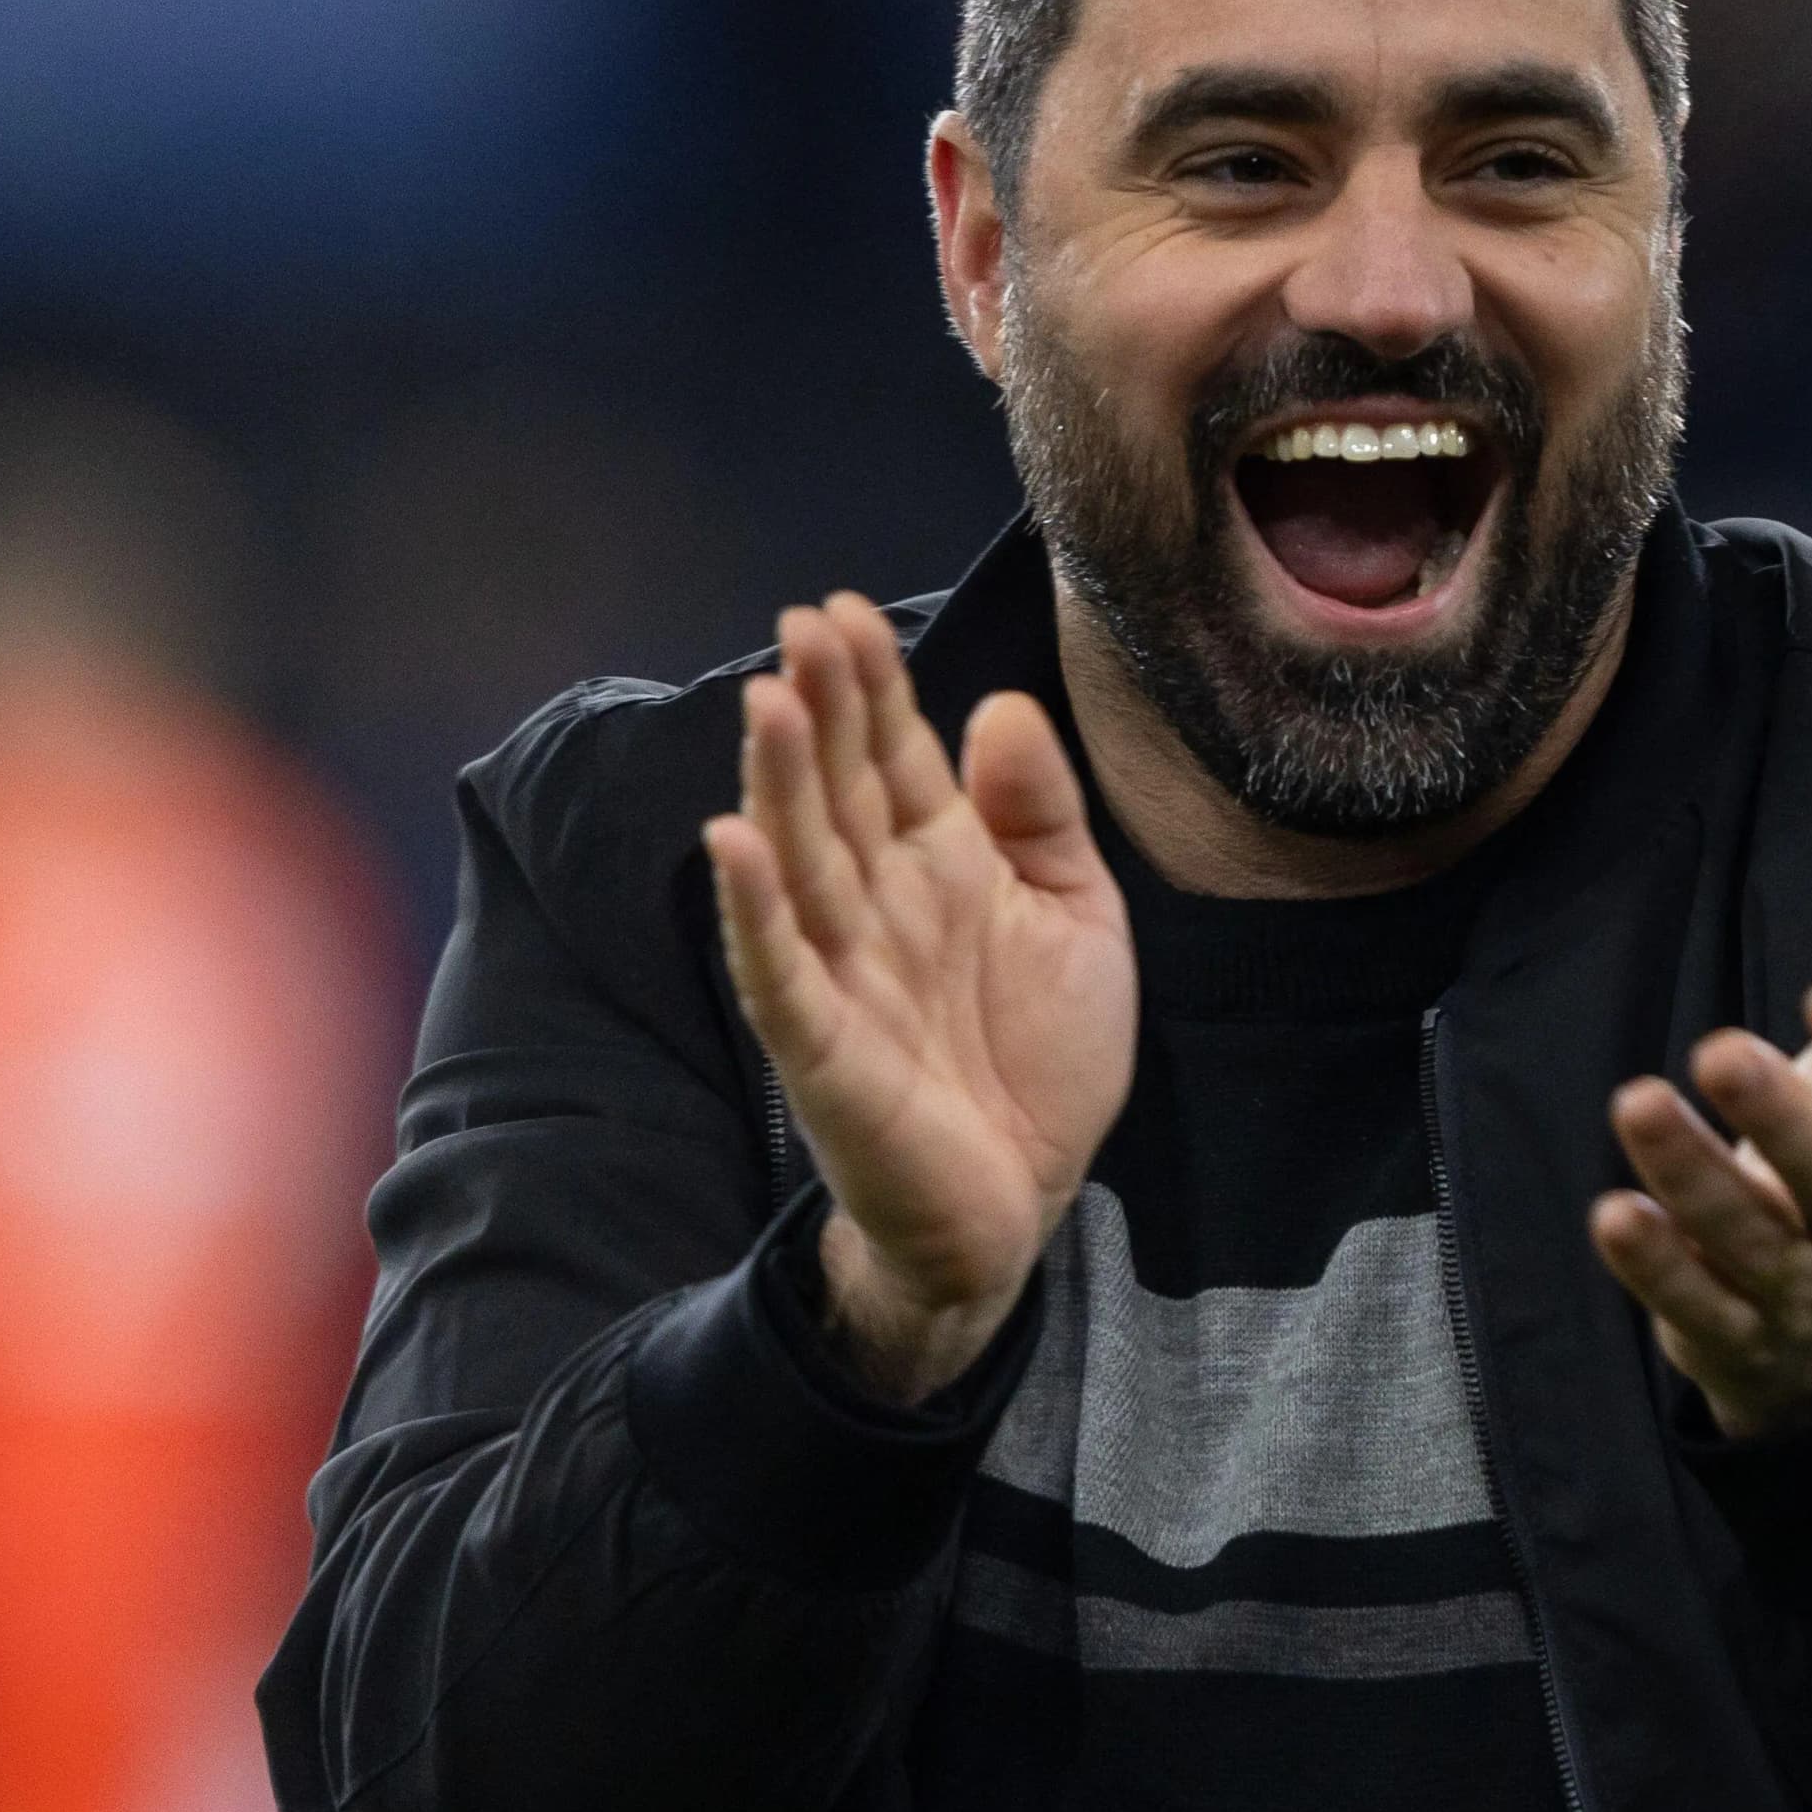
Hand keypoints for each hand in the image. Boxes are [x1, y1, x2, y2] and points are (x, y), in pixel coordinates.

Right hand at [703, 595, 1135, 1405]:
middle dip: (821, 710)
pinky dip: (754, 911)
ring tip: (766, 701)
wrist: (1023, 1202)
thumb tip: (1001, 704)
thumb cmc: (1042, 1060)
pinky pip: (781, 972)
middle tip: (800, 626)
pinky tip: (732, 844)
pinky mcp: (826, 1049)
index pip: (894, 758)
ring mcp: (845, 973)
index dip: (871, 687)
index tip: (843, 610)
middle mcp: (880, 906)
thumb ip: (1039, 816)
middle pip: (840, 793)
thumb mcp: (1078, 917)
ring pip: (802, 862)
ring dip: (779, 784)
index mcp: (939, 866)